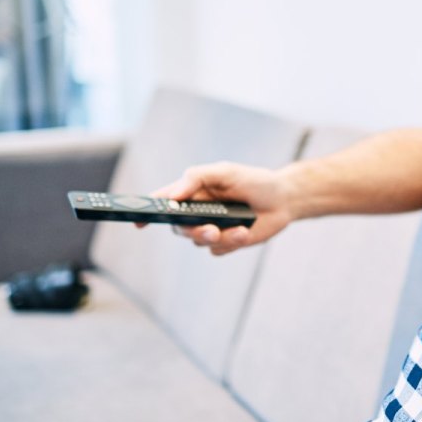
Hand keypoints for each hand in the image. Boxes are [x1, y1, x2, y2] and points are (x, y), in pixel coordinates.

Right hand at [144, 162, 295, 255]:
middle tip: (211, 229)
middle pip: (179, 228)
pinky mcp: (226, 243)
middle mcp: (197, 212)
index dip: (146, 212)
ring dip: (220, 237)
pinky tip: (246, 231)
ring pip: (199, 241)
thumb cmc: (254, 181)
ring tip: (241, 228)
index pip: (162, 201)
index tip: (138, 221)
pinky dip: (232, 242)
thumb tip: (173, 196)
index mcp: (192, 192)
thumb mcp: (226, 171)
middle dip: (194, 230)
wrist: (284, 200)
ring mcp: (211, 228)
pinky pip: (218, 250)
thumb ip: (196, 177)